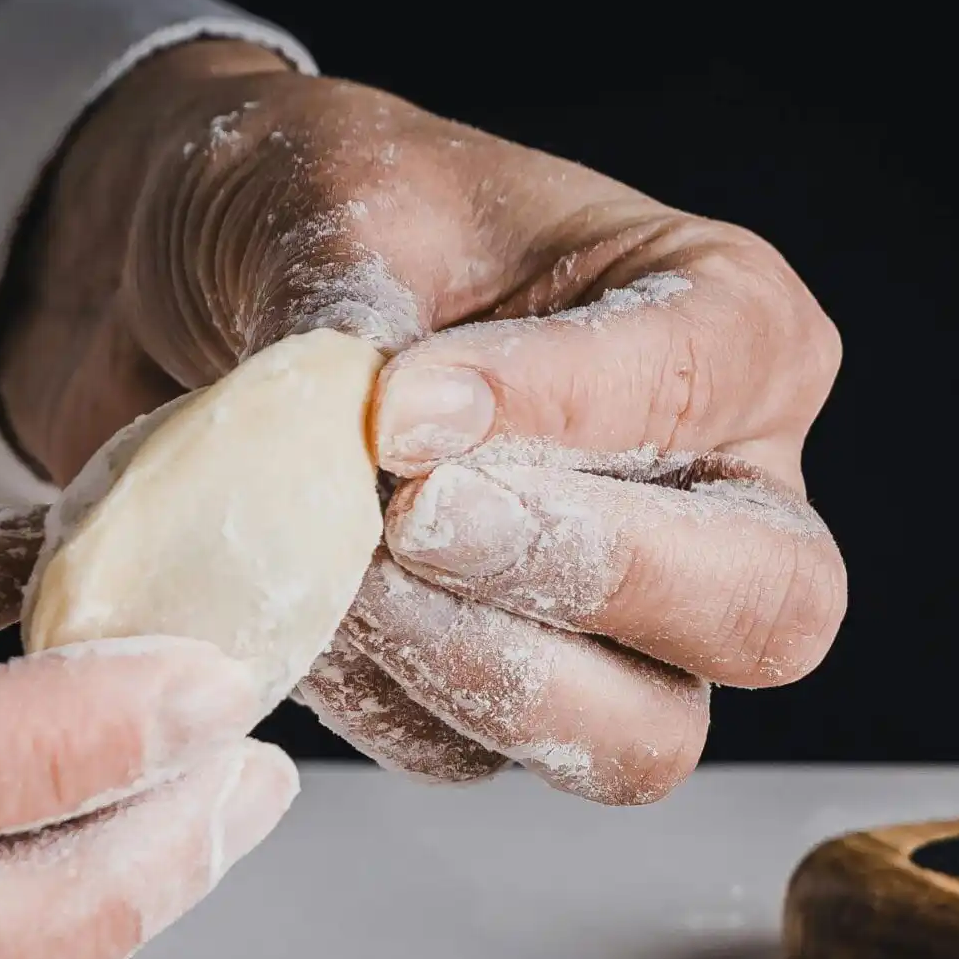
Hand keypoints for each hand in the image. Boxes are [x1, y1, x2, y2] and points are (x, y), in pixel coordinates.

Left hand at [0, 43, 845, 801]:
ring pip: (648, 733)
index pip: (700, 393)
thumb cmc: (315, 214)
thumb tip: (411, 440)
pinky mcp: (516, 714)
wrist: (190, 293)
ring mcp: (638, 632)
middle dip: (585, 576)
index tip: (399, 406)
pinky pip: (477, 757)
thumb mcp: (346, 201)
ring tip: (348, 574)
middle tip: (413, 521)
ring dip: (486, 669)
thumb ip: (383, 320)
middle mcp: (730, 496)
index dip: (555, 411)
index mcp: (735, 328)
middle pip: (768, 610)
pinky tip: (312, 609)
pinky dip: (384, 698)